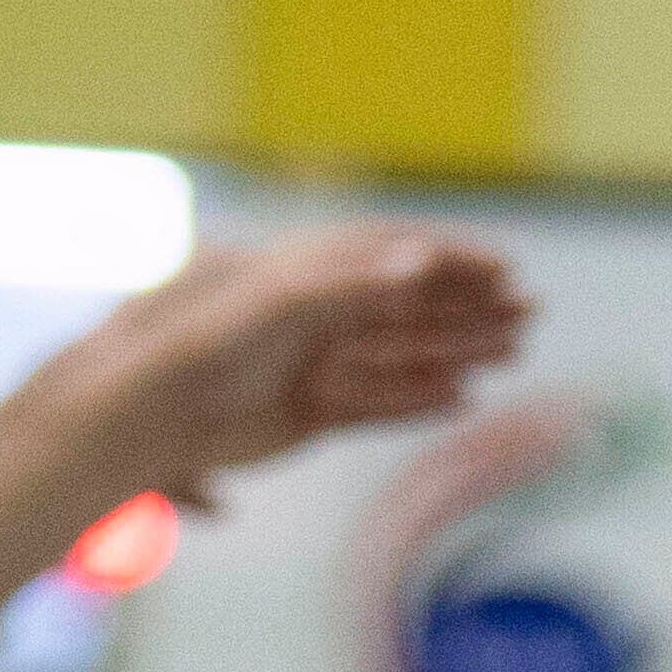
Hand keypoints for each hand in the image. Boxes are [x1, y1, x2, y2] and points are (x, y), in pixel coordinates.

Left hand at [59, 229, 533, 495]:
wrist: (141, 417)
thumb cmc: (195, 347)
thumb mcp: (275, 306)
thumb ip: (347, 286)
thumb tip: (418, 262)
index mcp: (306, 272)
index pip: (394, 255)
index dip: (453, 259)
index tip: (506, 267)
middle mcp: (315, 313)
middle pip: (408, 304)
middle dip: (470, 305)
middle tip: (530, 312)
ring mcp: (313, 364)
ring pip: (401, 353)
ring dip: (458, 350)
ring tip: (513, 352)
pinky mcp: (305, 413)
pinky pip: (376, 404)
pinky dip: (419, 400)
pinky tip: (461, 399)